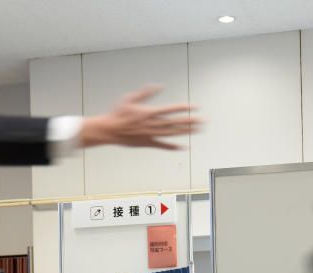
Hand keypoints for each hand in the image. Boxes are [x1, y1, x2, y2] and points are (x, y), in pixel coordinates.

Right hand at [79, 85, 199, 149]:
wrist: (109, 130)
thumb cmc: (118, 114)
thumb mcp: (130, 98)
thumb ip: (146, 92)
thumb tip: (159, 85)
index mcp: (150, 112)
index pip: (172, 109)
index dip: (185, 108)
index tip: (195, 107)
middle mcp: (153, 124)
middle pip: (176, 122)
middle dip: (190, 121)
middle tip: (203, 121)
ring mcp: (151, 134)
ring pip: (173, 134)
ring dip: (186, 132)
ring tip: (197, 130)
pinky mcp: (148, 143)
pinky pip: (163, 145)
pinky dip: (173, 147)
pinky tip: (183, 147)